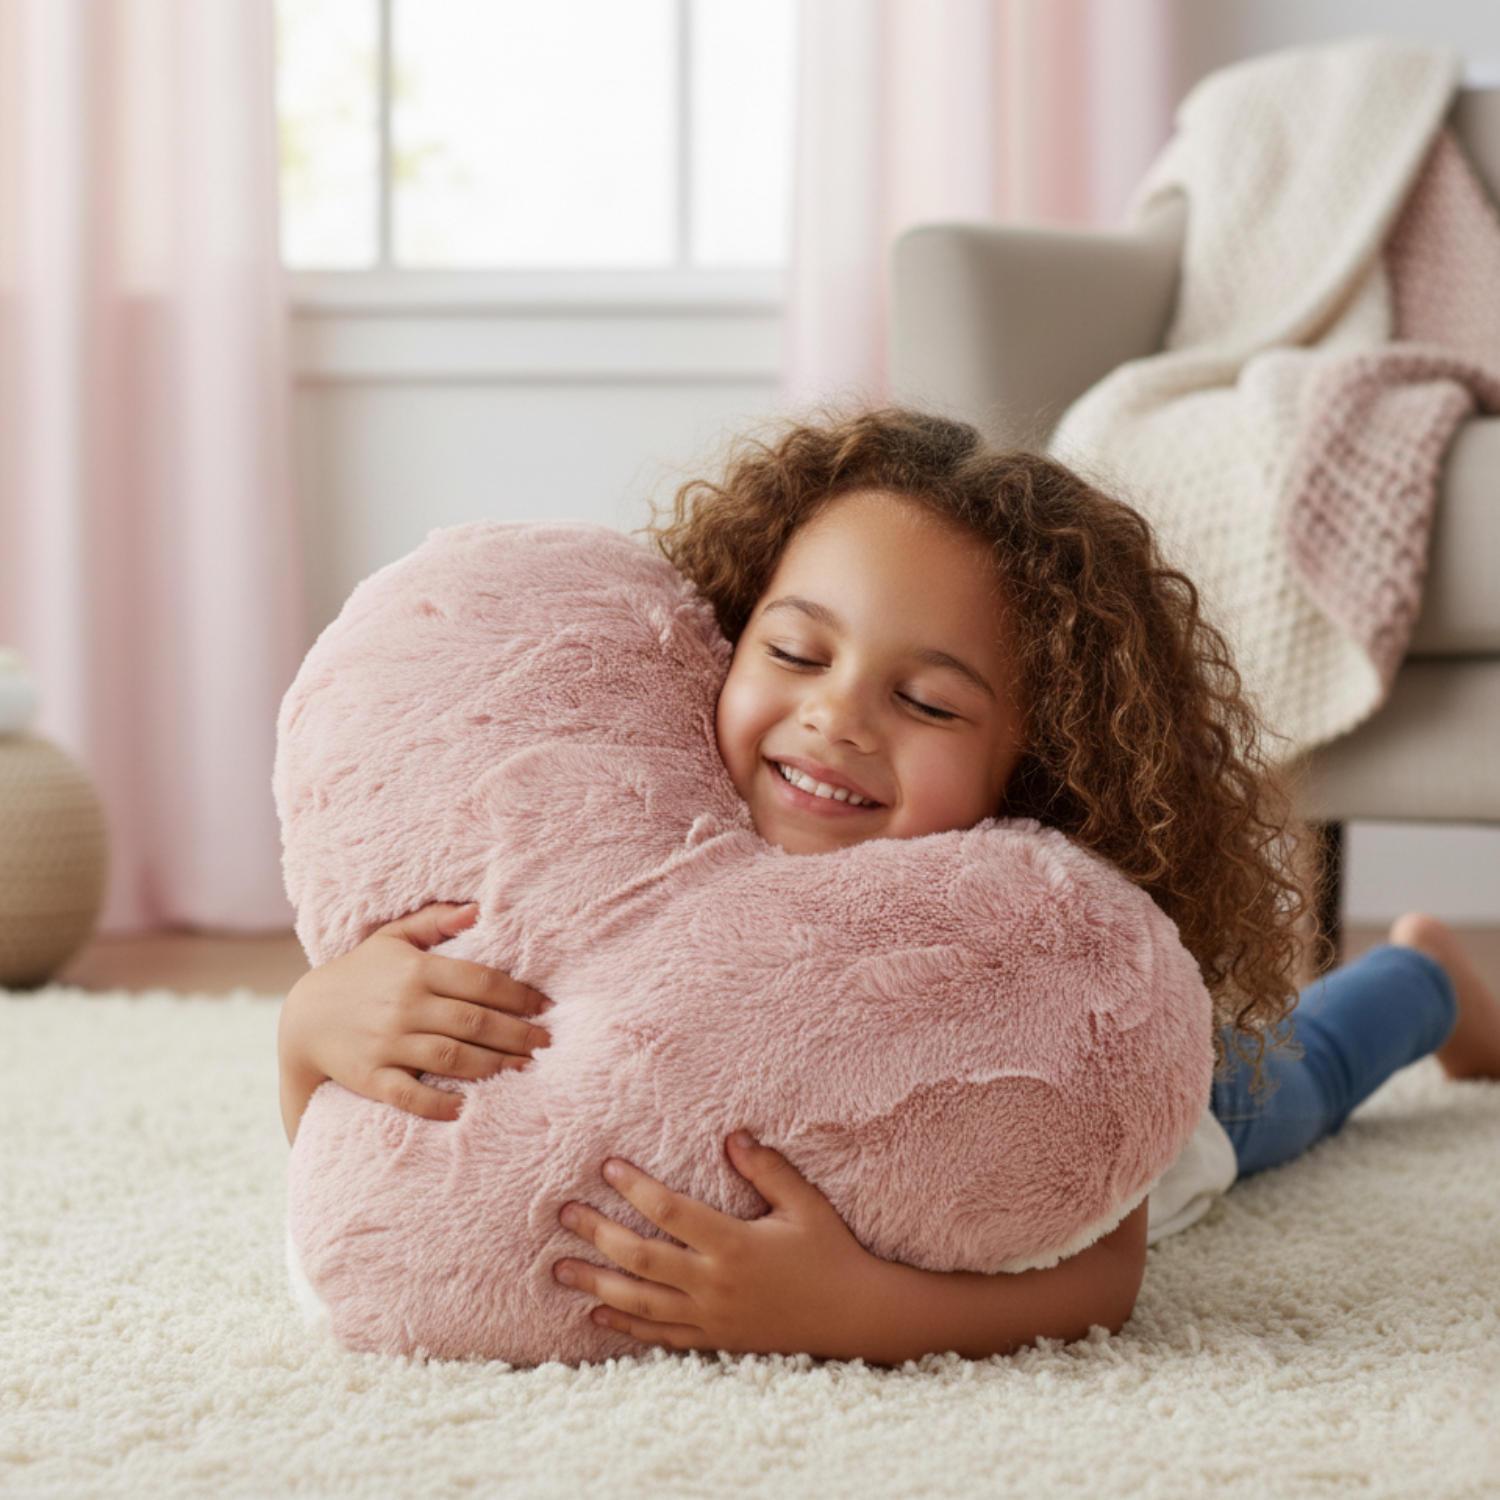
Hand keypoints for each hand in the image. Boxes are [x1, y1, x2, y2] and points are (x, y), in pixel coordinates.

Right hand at [278, 902, 551, 1140]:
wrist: (303, 1017)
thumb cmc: (360, 973)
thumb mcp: (392, 938)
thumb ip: (435, 920)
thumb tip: (478, 910)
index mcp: (416, 970)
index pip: (480, 981)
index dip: (519, 995)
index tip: (545, 1006)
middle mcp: (405, 1006)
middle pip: (474, 1021)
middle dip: (517, 1033)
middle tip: (546, 1042)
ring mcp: (387, 1043)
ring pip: (451, 1057)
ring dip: (493, 1065)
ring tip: (525, 1067)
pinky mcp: (371, 1077)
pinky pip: (409, 1094)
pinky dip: (438, 1103)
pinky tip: (466, 1106)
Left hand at [551, 1132, 884, 1358]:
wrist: (854, 1316)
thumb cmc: (831, 1253)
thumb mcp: (805, 1205)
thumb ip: (768, 1169)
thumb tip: (732, 1135)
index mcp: (735, 1245)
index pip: (671, 1213)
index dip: (636, 1188)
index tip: (608, 1167)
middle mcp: (715, 1284)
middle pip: (640, 1258)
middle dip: (597, 1234)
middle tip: (563, 1213)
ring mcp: (711, 1318)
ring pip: (639, 1302)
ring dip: (596, 1282)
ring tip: (558, 1267)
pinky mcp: (715, 1340)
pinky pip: (660, 1335)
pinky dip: (624, 1325)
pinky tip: (596, 1313)